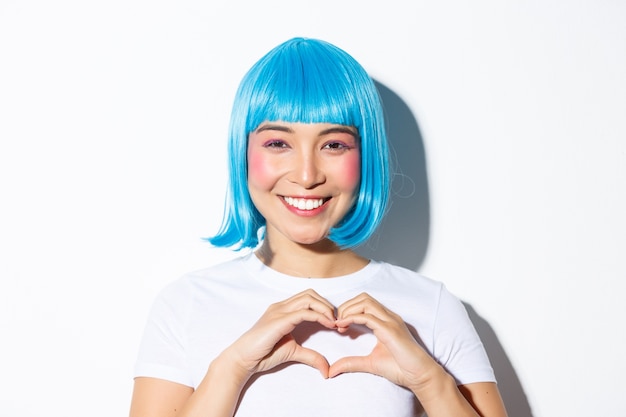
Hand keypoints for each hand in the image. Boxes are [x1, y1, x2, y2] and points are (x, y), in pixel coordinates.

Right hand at [222, 289, 336, 379]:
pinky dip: (319, 316)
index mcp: (283, 310)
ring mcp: (279, 311)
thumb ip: (310, 356)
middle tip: (336, 321)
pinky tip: (327, 325)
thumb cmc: (263, 353)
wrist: (243, 359)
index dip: (324, 306)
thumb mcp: (293, 352)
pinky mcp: (279, 320)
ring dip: (325, 308)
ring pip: (308, 298)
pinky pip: (304, 312)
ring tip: (332, 322)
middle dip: (327, 304)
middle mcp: (281, 306)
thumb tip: (326, 369)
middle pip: (310, 293)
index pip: (308, 297)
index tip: (334, 322)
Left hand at [329, 293, 441, 391]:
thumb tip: (332, 370)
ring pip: (365, 302)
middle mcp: (389, 316)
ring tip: (340, 325)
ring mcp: (391, 321)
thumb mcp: (370, 363)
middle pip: (363, 297)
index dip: (348, 310)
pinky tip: (344, 327)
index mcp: (386, 320)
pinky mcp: (390, 330)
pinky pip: (368, 316)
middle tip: (337, 324)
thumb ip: (352, 363)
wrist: (420, 376)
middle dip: (346, 307)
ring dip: (348, 310)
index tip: (338, 325)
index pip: (364, 302)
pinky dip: (352, 318)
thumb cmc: (401, 368)